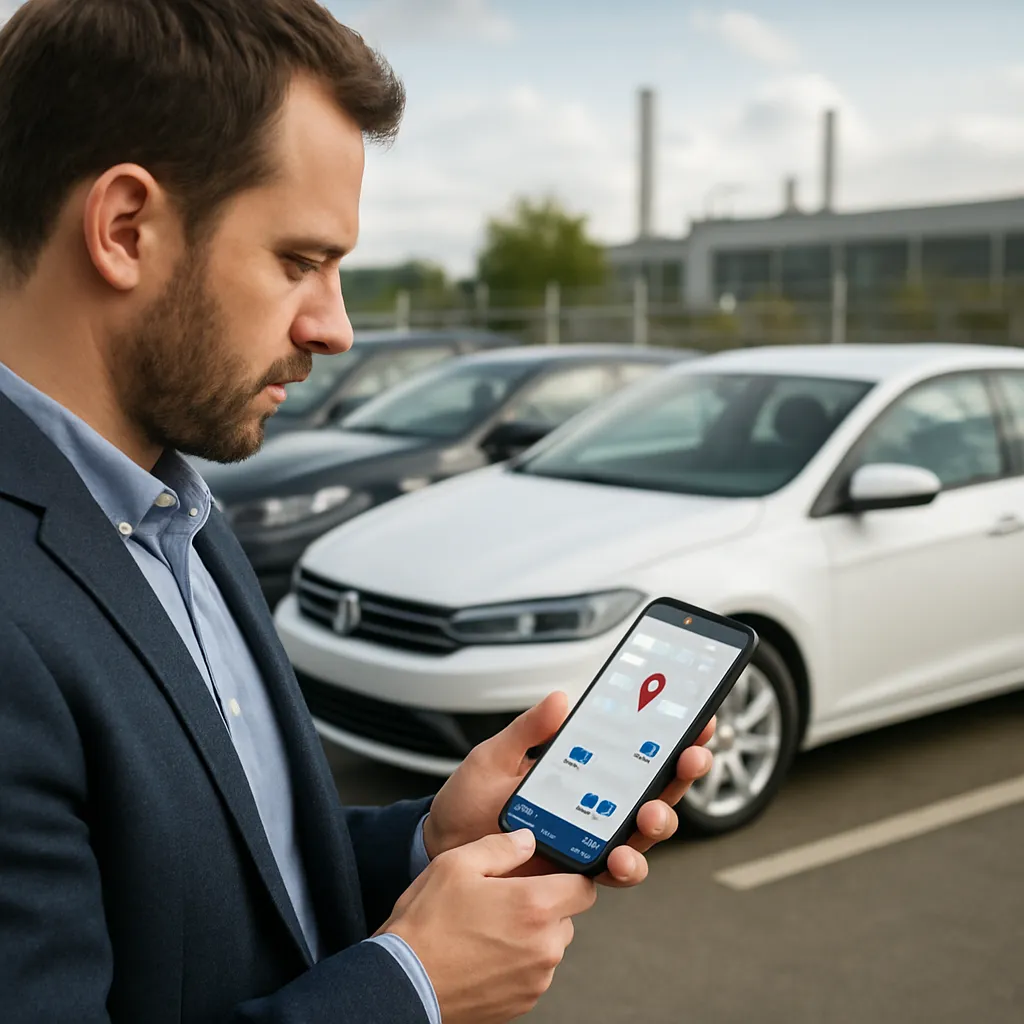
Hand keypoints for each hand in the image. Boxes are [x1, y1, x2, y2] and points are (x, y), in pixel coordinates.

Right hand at [379, 828, 596, 1023]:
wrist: (402, 984)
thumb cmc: (426, 927)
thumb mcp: (456, 865)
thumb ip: (500, 847)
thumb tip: (525, 840)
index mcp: (534, 907)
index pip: (584, 888)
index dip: (570, 876)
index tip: (552, 873)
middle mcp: (543, 947)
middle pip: (565, 917)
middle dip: (543, 905)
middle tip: (505, 899)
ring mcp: (534, 979)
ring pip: (548, 946)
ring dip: (529, 935)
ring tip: (487, 928)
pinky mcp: (521, 1003)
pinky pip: (532, 973)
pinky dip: (516, 962)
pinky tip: (483, 952)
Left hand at [423, 691, 715, 886]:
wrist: (441, 850)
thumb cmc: (469, 802)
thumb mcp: (494, 757)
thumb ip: (528, 732)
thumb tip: (560, 699)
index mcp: (584, 770)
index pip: (637, 750)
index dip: (673, 735)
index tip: (697, 715)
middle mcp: (597, 805)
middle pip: (656, 788)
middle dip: (683, 772)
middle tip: (691, 756)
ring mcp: (592, 839)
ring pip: (644, 832)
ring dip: (660, 821)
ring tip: (652, 814)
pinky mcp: (579, 872)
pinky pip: (615, 872)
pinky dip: (624, 866)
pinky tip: (617, 857)